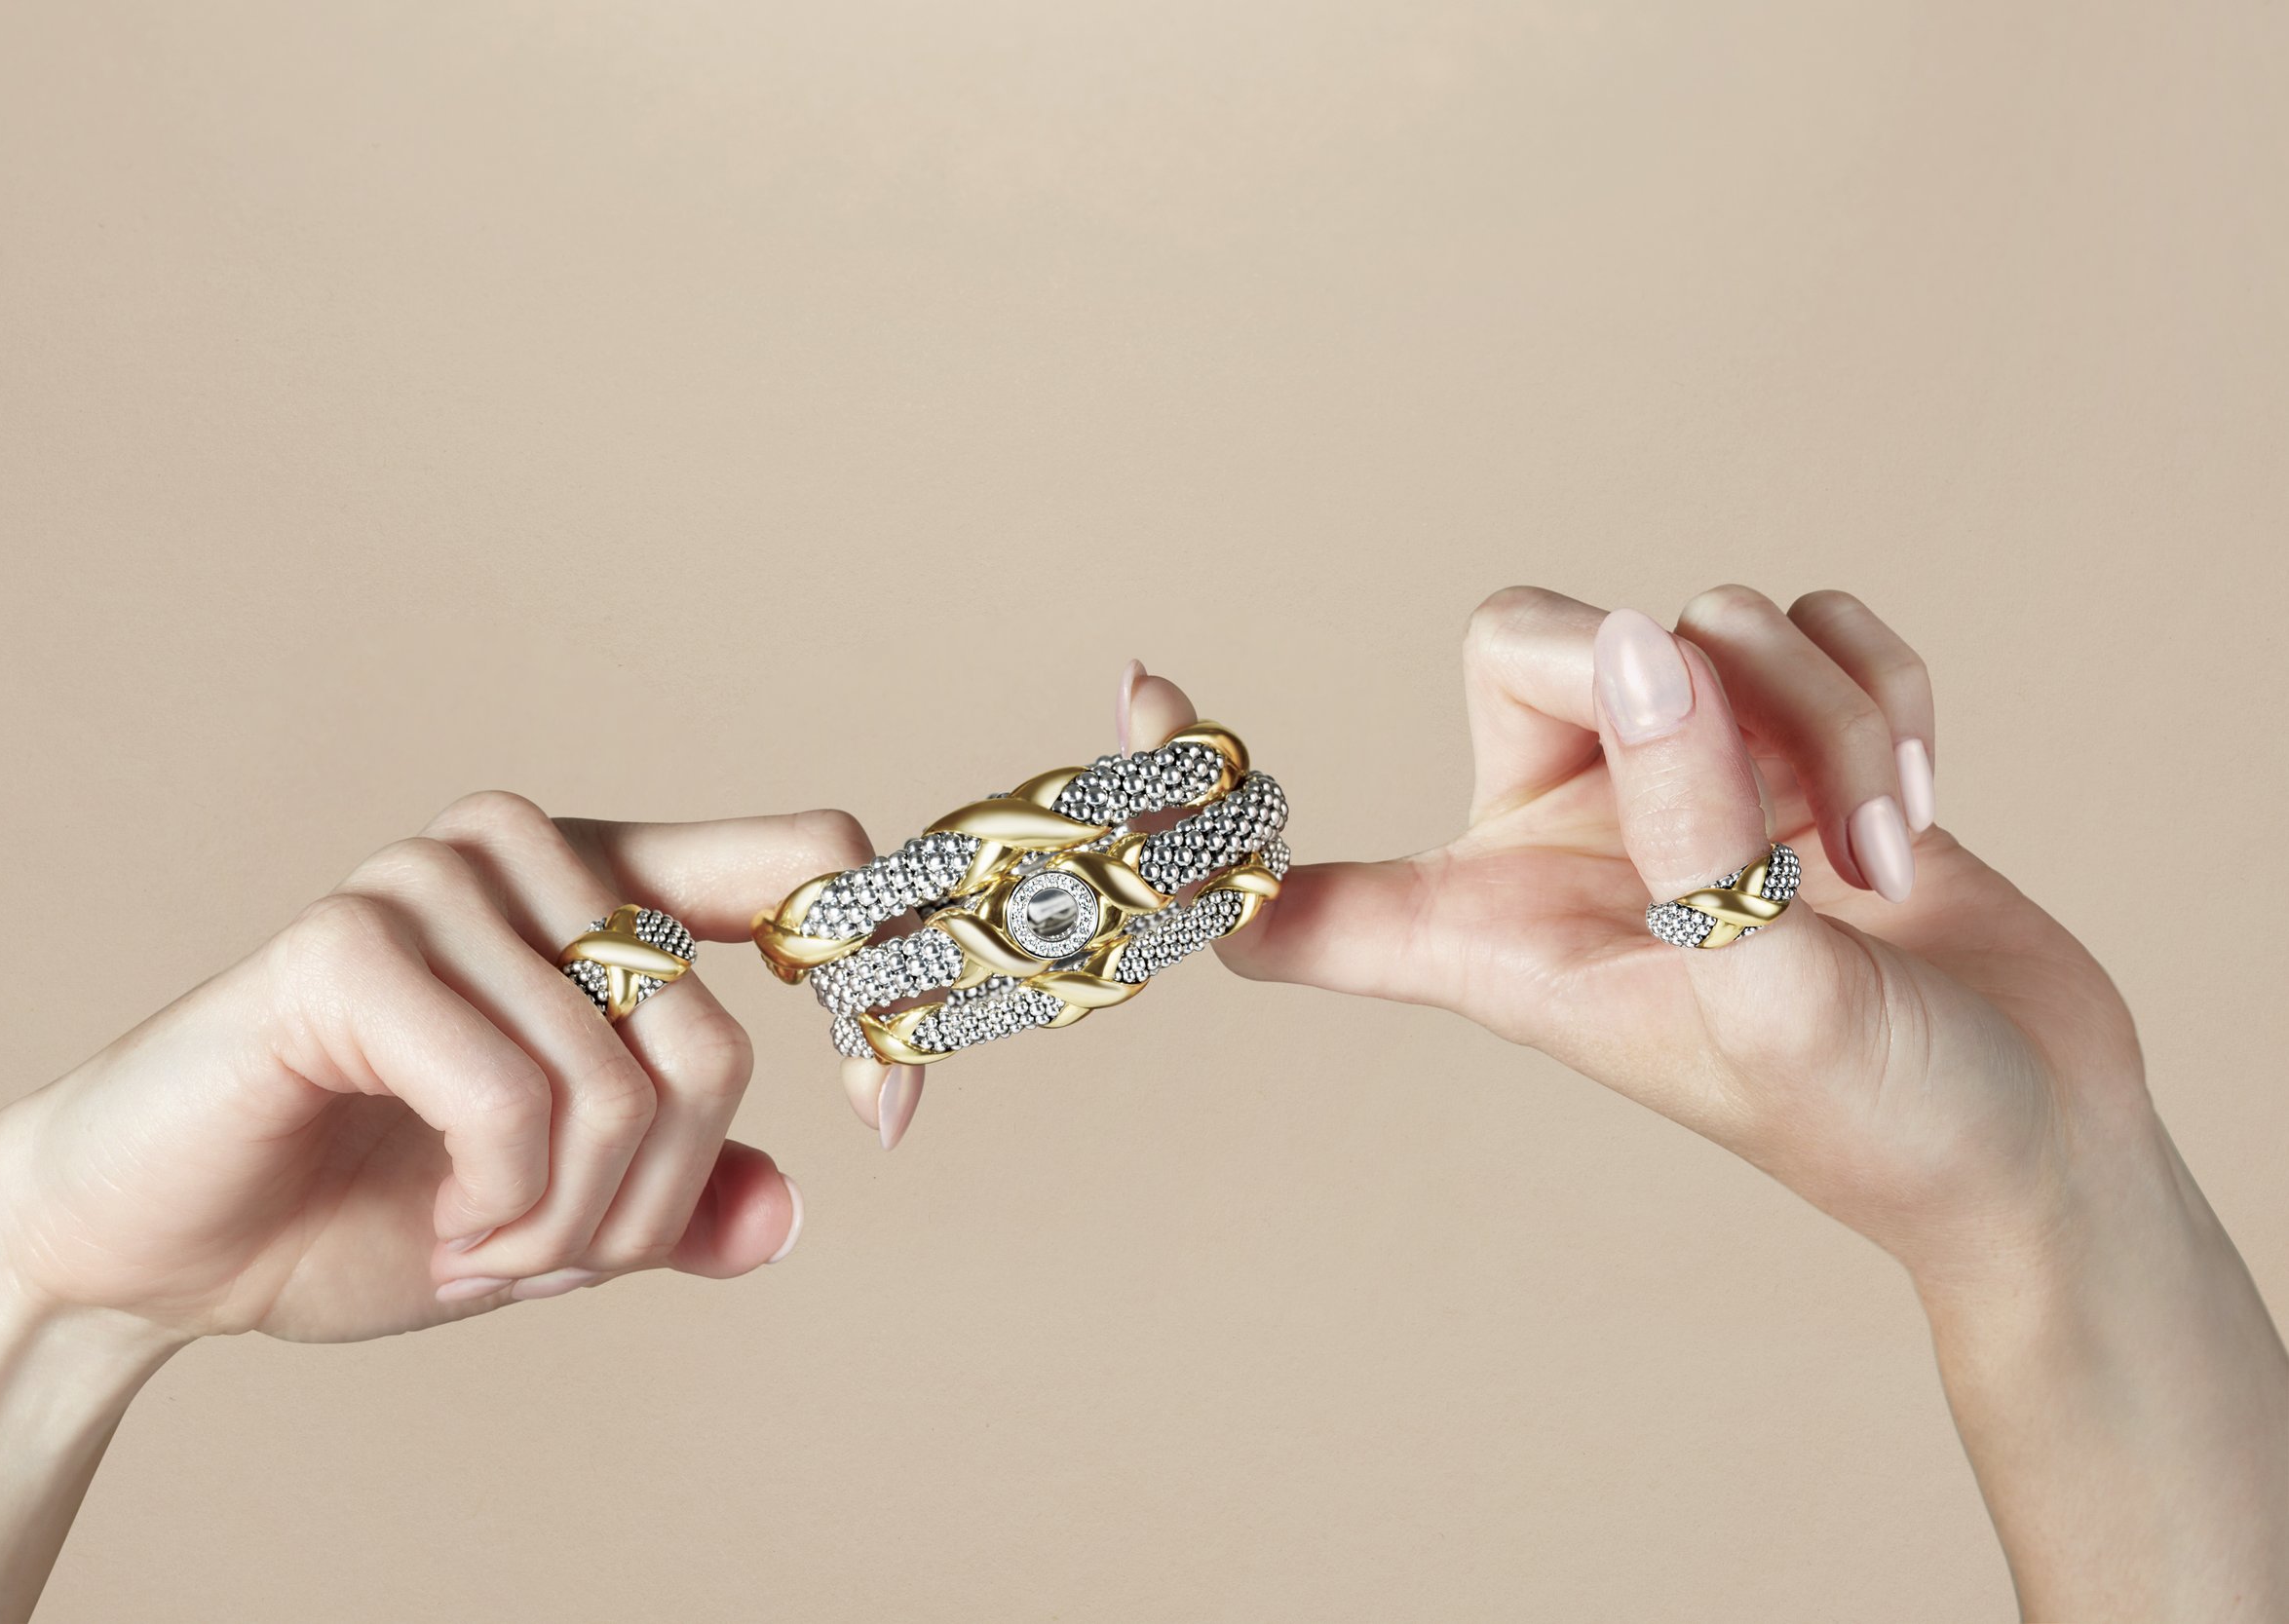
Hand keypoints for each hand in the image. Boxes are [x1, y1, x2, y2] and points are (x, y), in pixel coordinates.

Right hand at [0, 793, 864, 1343]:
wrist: (150, 1248)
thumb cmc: (358, 1206)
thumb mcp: (564, 1222)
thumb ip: (683, 1200)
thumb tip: (789, 1209)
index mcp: (602, 884)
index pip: (809, 859)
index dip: (882, 985)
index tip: (892, 1118)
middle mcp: (529, 852)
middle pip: (718, 1042)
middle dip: (654, 1200)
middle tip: (553, 1253)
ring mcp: (437, 881)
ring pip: (628, 1083)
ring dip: (569, 1221)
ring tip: (479, 1238)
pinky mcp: (351, 940)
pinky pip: (518, 1100)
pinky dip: (500, 1207)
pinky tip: (441, 1223)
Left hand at [1144, 587, 2288, 1616]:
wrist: (2033, 1137)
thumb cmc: (1881, 1116)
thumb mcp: (1770, 990)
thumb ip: (1694, 828)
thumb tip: (1644, 641)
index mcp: (1491, 936)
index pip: (1286, 885)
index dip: (1196, 811)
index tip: (1143, 690)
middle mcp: (1560, 841)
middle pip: (1526, 642)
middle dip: (1675, 680)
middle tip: (1777, 802)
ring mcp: (1677, 781)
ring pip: (1697, 621)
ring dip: (1819, 716)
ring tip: (1869, 859)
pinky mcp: (1783, 742)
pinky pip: (1800, 621)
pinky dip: (1875, 691)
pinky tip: (1910, 811)